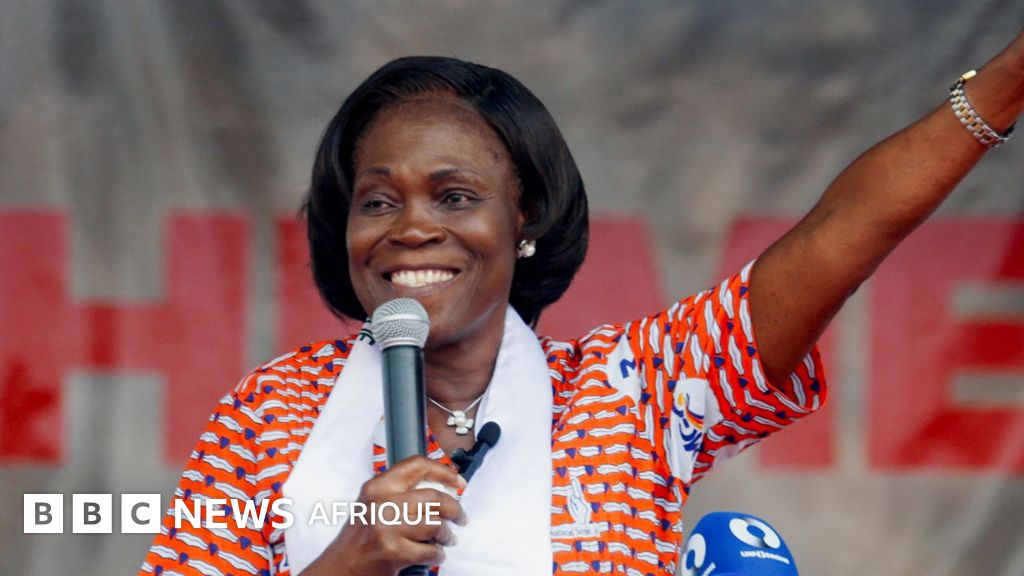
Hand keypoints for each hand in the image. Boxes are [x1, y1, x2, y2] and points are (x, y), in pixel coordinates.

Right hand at [302, 456, 467, 575]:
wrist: (340, 568)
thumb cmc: (360, 537)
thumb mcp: (373, 503)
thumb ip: (400, 491)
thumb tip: (441, 484)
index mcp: (377, 487)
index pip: (416, 465)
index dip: (443, 471)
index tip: (458, 481)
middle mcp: (381, 503)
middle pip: (434, 498)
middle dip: (454, 509)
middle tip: (460, 517)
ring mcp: (387, 528)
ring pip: (436, 525)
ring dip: (446, 535)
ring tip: (445, 538)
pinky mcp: (394, 552)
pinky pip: (431, 551)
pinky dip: (437, 554)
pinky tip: (433, 553)